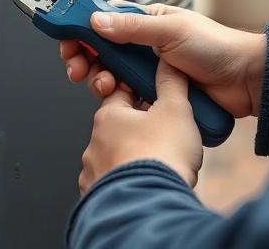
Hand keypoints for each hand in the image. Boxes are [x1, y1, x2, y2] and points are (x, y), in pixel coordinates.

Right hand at [60, 2, 266, 117]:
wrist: (245, 82)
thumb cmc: (217, 48)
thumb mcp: (171, 31)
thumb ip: (132, 28)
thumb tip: (97, 21)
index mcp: (149, 22)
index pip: (106, 20)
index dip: (84, 28)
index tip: (68, 38)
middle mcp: (146, 46)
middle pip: (103, 51)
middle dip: (86, 58)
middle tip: (78, 68)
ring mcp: (150, 72)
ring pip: (112, 75)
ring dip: (100, 80)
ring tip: (103, 85)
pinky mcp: (155, 95)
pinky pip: (128, 97)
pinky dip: (117, 98)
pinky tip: (117, 98)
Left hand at [79, 60, 201, 193]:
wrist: (150, 205)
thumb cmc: (161, 156)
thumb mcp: (175, 109)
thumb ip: (171, 83)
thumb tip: (167, 62)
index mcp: (108, 117)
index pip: (119, 94)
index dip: (139, 93)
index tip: (154, 97)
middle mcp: (94, 144)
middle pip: (117, 128)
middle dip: (137, 130)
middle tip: (163, 135)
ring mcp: (93, 173)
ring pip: (112, 158)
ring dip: (130, 158)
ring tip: (156, 164)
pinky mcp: (97, 199)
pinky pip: (111, 185)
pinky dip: (125, 184)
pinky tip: (143, 186)